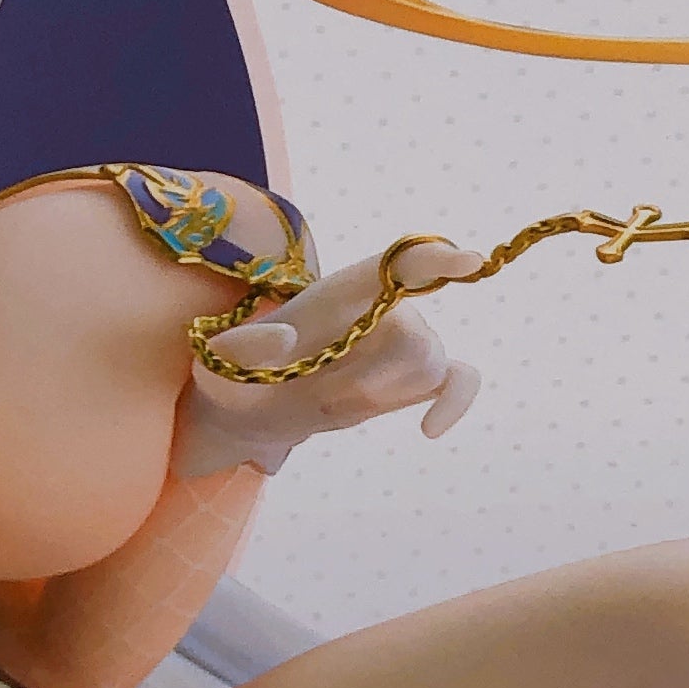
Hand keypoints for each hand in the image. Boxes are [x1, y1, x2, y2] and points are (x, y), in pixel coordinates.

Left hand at [167, 238, 484, 478]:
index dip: (434, 258)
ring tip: (331, 401)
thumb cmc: (232, 375)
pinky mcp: (409, 381)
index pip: (397, 262)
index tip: (470, 261)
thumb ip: (244, 346)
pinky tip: (429, 430)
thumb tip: (292, 336)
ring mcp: (397, 345)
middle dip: (374, 377)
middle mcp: (377, 310)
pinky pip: (457, 380)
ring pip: (429, 363)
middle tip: (321, 394)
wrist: (246, 409)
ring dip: (386, 394)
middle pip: (414, 333)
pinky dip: (455, 403)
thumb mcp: (218, 361)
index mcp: (338, 291)